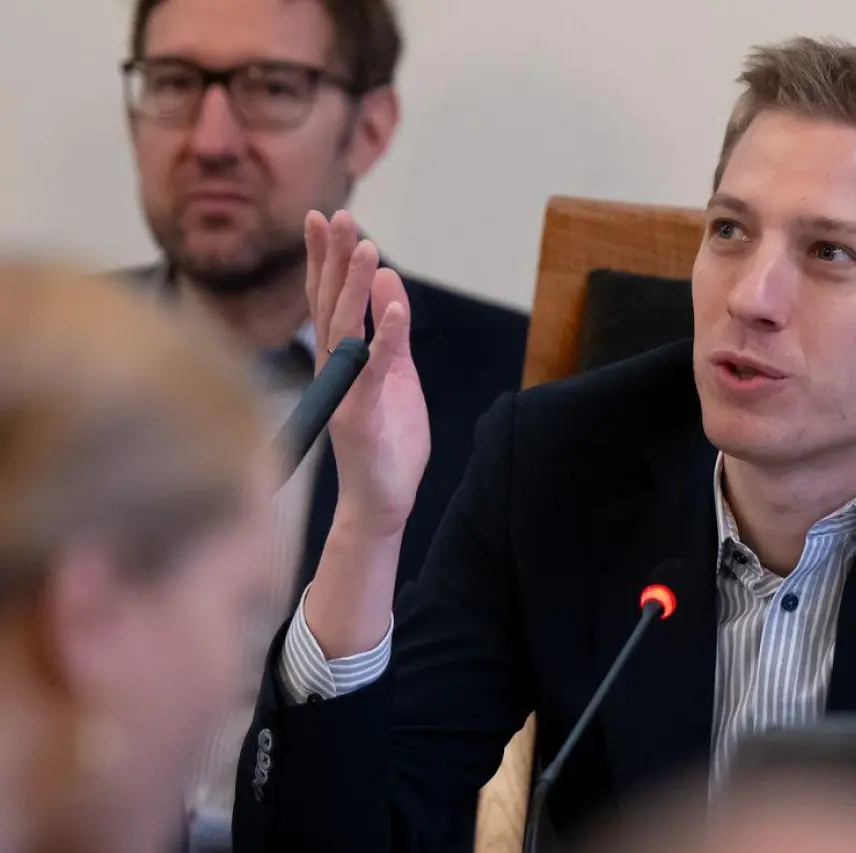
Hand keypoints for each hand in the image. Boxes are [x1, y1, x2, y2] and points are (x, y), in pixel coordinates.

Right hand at [307, 209, 430, 536]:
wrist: (383, 499)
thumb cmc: (387, 438)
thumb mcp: (395, 372)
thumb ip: (390, 329)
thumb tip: (386, 281)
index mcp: (340, 358)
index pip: (327, 298)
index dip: (324, 257)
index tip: (323, 216)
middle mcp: (335, 370)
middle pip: (329, 304)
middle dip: (332, 258)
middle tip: (337, 214)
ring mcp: (344, 391)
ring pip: (346, 330)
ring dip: (356, 287)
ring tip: (368, 247)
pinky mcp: (361, 415)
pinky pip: (373, 370)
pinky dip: (386, 337)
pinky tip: (396, 306)